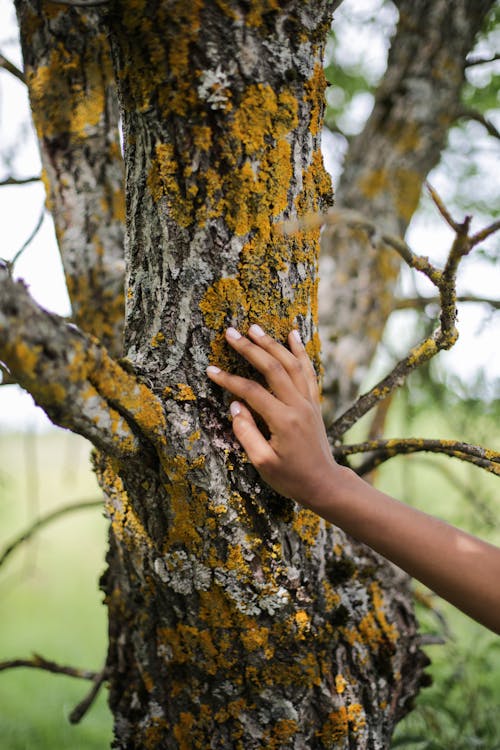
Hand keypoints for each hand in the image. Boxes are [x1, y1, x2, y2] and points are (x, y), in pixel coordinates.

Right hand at [206, 324, 338, 505]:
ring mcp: (309, 402)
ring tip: (254, 327)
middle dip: (250, 348)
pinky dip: (300, 351)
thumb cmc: (291, 478)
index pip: (252, 392)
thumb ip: (247, 433)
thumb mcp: (263, 463)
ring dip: (272, 344)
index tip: (210, 370)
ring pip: (291, 364)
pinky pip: (308, 370)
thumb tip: (235, 406)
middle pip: (273, 368)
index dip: (229, 380)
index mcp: (283, 421)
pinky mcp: (314, 402)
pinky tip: (292, 335)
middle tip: (230, 333)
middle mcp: (298, 406)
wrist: (324, 483)